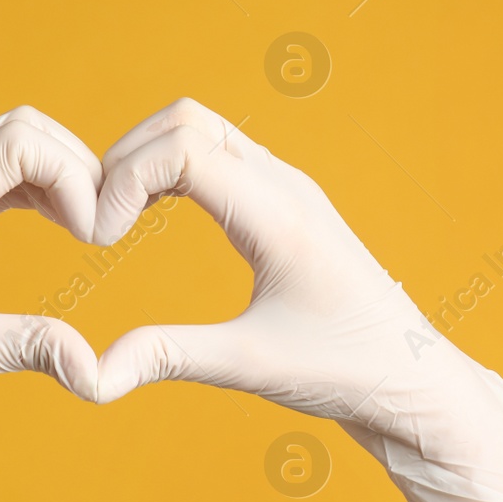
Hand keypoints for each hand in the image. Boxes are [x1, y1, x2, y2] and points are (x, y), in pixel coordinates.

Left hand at [0, 106, 102, 501]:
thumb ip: (28, 346)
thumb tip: (97, 370)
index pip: (19, 141)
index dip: (74, 176)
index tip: (94, 235)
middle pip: (18, 129)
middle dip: (75, 165)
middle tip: (103, 225)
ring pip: (4, 147)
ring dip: (55, 175)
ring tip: (87, 228)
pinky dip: (32, 190)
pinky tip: (58, 226)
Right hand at [92, 99, 502, 501]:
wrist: (411, 380)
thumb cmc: (344, 372)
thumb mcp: (249, 367)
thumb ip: (167, 357)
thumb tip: (91, 375)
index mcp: (279, 216)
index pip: (181, 148)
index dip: (122, 180)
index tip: (102, 239)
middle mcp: (285, 186)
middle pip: (184, 121)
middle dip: (125, 160)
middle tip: (98, 224)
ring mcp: (287, 187)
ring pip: (199, 129)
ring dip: (146, 160)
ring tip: (114, 220)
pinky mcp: (284, 201)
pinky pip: (217, 153)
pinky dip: (170, 168)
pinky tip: (149, 215)